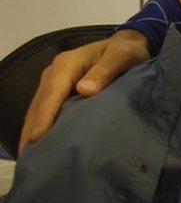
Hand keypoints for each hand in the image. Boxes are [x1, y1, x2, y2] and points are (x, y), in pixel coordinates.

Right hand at [19, 29, 148, 152]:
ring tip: (33, 156)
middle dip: (33, 129)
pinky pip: (48, 110)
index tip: (38, 137)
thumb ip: (106, 70)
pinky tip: (44, 144)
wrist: (127, 45)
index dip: (44, 116)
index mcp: (66, 64)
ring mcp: (55, 84)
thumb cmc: (125, 51)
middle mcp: (54, 74)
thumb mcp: (121, 56)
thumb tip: (84, 90)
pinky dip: (43, 126)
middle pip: (40, 104)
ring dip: (35, 131)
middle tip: (30, 157)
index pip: (52, 93)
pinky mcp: (60, 93)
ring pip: (40, 109)